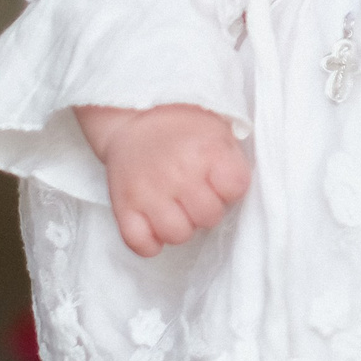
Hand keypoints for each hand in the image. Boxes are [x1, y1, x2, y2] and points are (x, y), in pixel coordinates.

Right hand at [75, 103, 251, 257]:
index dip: (232, 189)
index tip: (221, 180)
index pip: (236, 190)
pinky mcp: (123, 206)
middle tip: (198, 196)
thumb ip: (232, 162)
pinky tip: (156, 226)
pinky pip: (139, 243)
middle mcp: (179, 173)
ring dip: (181, 227)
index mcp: (208, 151)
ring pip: (176, 235)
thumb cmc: (185, 127)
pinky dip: (150, 242)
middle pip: (208, 217)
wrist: (136, 116)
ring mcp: (148, 191)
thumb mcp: (219, 131)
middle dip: (208, 210)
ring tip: (178, 210)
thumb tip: (236, 195)